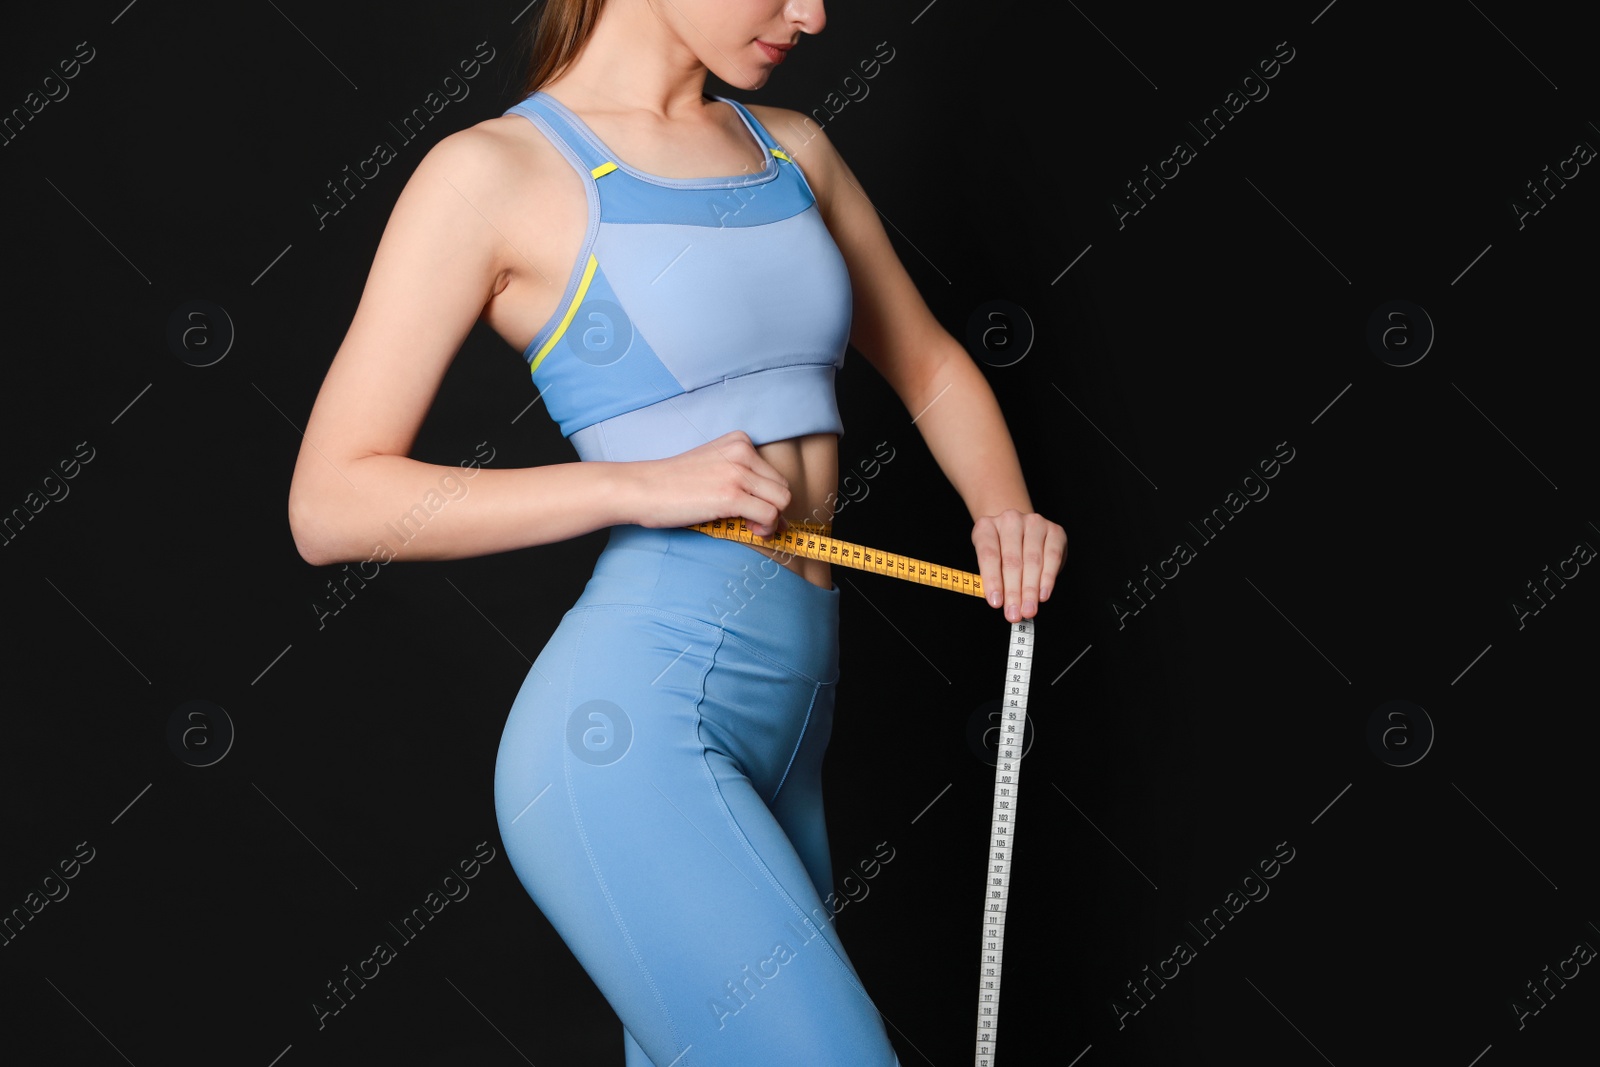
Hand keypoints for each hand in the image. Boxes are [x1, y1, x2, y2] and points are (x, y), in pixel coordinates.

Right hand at [629, 430, 791, 537]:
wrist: (642, 488)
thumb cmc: (672, 483)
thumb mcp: (712, 468)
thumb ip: (741, 480)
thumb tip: (777, 513)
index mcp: (740, 441)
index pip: (774, 474)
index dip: (768, 497)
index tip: (753, 510)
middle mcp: (743, 452)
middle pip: (782, 488)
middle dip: (772, 509)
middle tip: (751, 522)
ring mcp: (738, 472)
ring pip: (782, 501)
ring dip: (771, 521)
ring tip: (750, 526)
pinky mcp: (732, 495)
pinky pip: (770, 515)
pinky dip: (765, 528)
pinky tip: (748, 529)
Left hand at [971, 509, 1065, 621]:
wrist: (1020, 530)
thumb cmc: (1002, 550)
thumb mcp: (991, 560)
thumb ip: (993, 577)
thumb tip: (1002, 603)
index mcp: (987, 526)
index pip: (988, 555)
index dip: (992, 580)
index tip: (996, 602)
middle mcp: (1010, 520)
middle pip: (1012, 560)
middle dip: (1013, 592)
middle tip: (1014, 613)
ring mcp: (1034, 522)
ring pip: (1033, 560)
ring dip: (1030, 590)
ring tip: (1028, 609)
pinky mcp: (1055, 530)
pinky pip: (1052, 557)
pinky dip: (1047, 579)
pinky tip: (1043, 595)